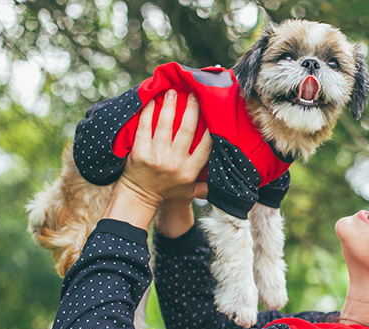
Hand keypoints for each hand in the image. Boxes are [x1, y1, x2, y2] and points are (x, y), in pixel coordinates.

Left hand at [104, 90, 211, 228]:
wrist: (139, 197)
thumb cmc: (167, 191)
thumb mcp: (190, 192)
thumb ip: (206, 186)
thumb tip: (229, 181)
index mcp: (189, 171)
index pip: (206, 147)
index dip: (211, 129)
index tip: (212, 113)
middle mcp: (174, 163)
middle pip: (187, 130)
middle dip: (191, 109)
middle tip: (194, 95)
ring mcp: (156, 156)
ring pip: (165, 125)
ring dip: (170, 106)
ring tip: (173, 92)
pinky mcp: (139, 152)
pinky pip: (144, 127)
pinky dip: (148, 113)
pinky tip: (151, 102)